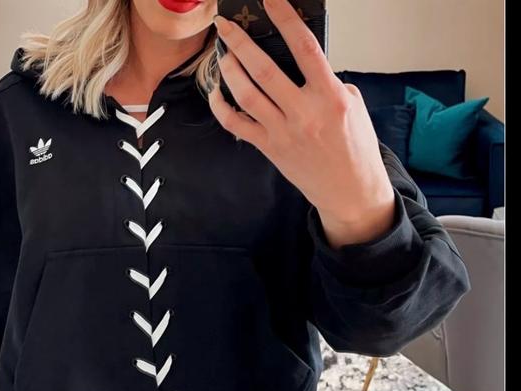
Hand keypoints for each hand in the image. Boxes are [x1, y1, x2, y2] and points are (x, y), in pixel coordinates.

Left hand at [209, 0, 395, 248]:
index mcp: (330, 96)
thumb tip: (303, 67)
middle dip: (240, 43)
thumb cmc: (355, 147)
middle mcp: (304, 112)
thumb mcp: (354, 106)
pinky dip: (222, 108)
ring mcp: (283, 132)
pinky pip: (237, 124)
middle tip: (224, 25)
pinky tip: (216, 93)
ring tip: (222, 54)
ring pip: (246, 95)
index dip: (285, 19)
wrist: (349, 190)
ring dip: (229, 70)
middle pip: (264, 70)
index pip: (305, 48)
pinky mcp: (269, 148)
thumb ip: (329, 83)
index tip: (270, 1)